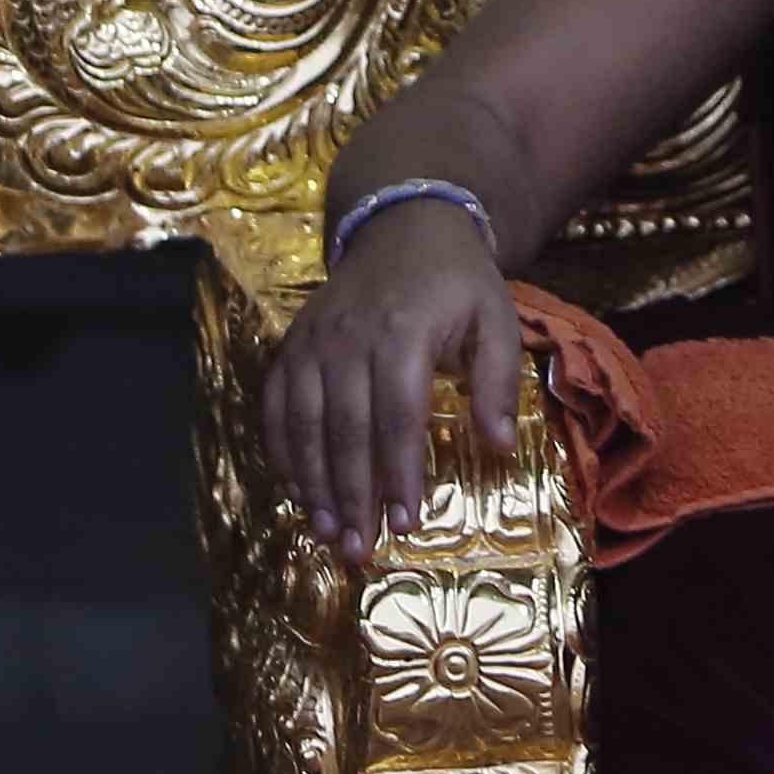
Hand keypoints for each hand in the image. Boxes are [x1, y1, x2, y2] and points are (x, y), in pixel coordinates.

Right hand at [261, 198, 523, 568]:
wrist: (401, 223)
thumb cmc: (456, 282)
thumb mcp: (496, 319)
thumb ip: (498, 381)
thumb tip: (497, 446)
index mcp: (403, 332)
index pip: (397, 414)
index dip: (399, 473)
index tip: (405, 523)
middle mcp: (348, 338)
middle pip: (345, 428)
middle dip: (351, 494)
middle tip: (360, 550)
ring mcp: (313, 340)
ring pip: (304, 422)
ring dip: (313, 484)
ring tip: (327, 534)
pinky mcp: (292, 344)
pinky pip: (276, 405)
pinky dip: (282, 451)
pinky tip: (296, 491)